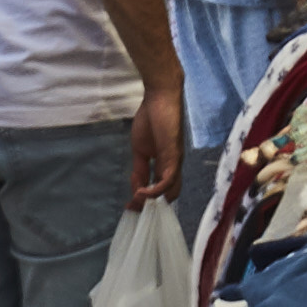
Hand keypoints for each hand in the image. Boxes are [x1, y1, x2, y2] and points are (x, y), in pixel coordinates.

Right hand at [126, 77, 184, 210]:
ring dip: (153, 201)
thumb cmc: (151, 119)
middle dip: (151, 206)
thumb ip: (139, 169)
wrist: (159, 97)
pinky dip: (156, 190)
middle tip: (133, 209)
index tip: (131, 206)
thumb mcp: (140, 149)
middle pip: (170, 195)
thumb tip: (136, 187)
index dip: (148, 201)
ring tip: (136, 203)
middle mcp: (174, 165)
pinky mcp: (174, 154)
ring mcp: (176, 161)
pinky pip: (168, 178)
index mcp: (167, 164)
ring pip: (171, 190)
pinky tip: (141, 192)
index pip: (162, 190)